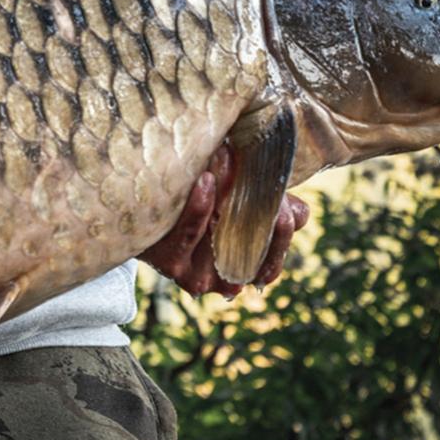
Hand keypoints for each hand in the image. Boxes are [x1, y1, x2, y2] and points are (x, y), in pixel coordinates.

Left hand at [139, 145, 311, 295]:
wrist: (140, 212)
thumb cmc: (198, 207)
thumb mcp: (238, 207)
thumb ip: (269, 207)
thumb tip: (299, 209)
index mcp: (241, 270)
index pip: (271, 266)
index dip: (282, 237)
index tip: (287, 207)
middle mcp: (220, 280)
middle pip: (251, 254)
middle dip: (263, 219)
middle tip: (267, 183)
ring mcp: (193, 274)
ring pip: (219, 236)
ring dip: (227, 196)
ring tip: (229, 159)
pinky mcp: (167, 261)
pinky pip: (188, 233)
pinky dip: (199, 206)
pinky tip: (206, 180)